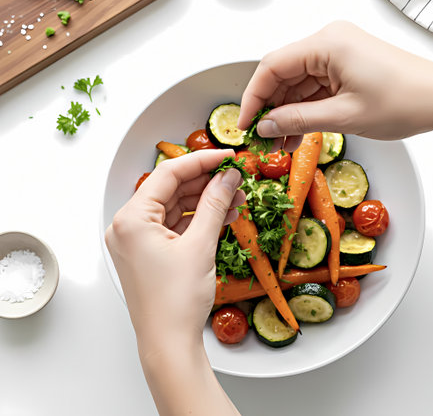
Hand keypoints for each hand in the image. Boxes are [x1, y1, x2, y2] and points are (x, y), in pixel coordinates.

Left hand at [105, 149, 244, 352]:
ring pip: (175, 208)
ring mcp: (137, 240)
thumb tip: (228, 177)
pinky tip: (222, 216)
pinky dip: (197, 220)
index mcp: (131, 219)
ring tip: (235, 198)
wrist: (169, 344)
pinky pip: (175, 226)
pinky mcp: (148, 252)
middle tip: (235, 177)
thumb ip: (215, 204)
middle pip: (172, 190)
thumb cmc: (175, 302)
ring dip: (205, 202)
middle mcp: (128, 226)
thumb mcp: (200, 245)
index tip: (227, 156)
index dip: (202, 161)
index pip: (168, 174)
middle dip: (207, 183)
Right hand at [239, 21, 432, 150]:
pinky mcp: (342, 68)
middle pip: (281, 75)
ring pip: (295, 85)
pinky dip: (302, 111)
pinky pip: (312, 90)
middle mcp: (328, 44)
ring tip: (278, 142)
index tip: (245, 122)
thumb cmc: (405, 100)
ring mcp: (335, 56)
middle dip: (269, 108)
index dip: (253, 97)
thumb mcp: (343, 116)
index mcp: (327, 44)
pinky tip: (295, 133)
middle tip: (261, 136)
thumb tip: (266, 124)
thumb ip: (297, 120)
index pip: (272, 66)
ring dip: (285, 113)